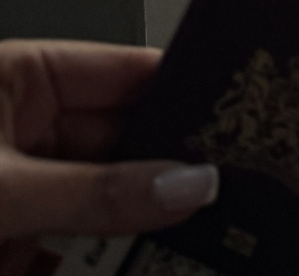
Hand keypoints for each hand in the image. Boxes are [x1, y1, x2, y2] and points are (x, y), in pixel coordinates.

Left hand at [0, 40, 217, 268]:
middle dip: (175, 172)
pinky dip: (113, 264)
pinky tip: (151, 267)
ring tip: (202, 242)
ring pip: (112, 203)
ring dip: (149, 227)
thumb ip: (95, 191)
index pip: (127, 75)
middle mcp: (26, 132)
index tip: (242, 116)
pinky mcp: (16, 248)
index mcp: (20, 82)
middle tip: (230, 192)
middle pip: (129, 144)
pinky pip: (82, 252)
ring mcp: (24, 193)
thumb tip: (188, 186)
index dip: (186, 93)